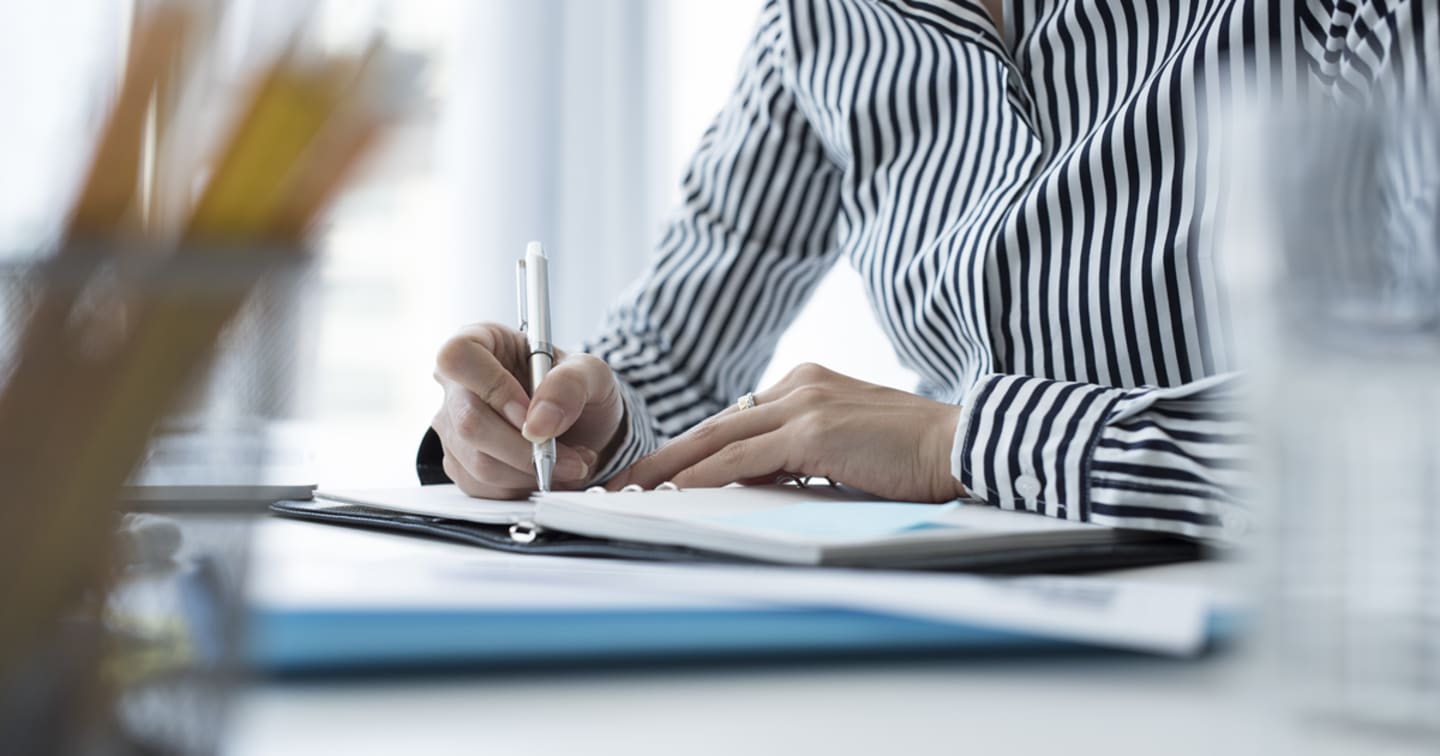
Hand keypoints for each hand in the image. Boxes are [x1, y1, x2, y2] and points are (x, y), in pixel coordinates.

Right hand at [432, 323, 624, 498]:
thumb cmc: (579, 390)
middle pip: (468, 422)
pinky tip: (546, 471)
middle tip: (571, 456)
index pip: (458, 357)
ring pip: (477, 462)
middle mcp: (456, 384)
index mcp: (480, 341)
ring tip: (569, 462)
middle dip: (525, 449)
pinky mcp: (460, 464)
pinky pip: (482, 487)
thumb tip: (538, 423)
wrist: (584, 427)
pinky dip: (523, 487)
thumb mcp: (591, 373)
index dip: (494, 389)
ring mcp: (453, 426)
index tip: (532, 414)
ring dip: (532, 472)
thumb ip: (571, 385)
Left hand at [608, 363, 965, 501]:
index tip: (660, 474)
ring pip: (718, 440)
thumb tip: (757, 482)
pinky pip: (742, 460)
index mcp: (807, 384)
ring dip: (669, 471)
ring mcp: (804, 404)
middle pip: (714, 426)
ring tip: (631, 494)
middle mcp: (799, 384)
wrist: (963, 445)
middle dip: (664, 459)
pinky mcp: (812, 431)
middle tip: (623, 482)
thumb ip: (802, 457)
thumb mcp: (846, 450)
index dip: (693, 450)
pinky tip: (674, 495)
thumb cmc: (914, 458)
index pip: (735, 421)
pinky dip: (702, 478)